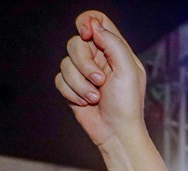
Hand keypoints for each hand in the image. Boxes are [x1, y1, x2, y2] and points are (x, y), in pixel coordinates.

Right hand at [55, 12, 147, 147]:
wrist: (116, 133)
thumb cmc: (127, 104)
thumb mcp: (127, 69)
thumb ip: (112, 42)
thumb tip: (93, 25)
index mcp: (115, 50)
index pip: (97, 21)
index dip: (87, 22)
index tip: (86, 35)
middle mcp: (98, 58)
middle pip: (75, 42)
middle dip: (84, 64)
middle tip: (100, 81)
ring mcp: (84, 73)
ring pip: (65, 63)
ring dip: (80, 84)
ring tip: (95, 97)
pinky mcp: (73, 87)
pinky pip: (59, 80)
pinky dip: (72, 93)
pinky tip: (86, 103)